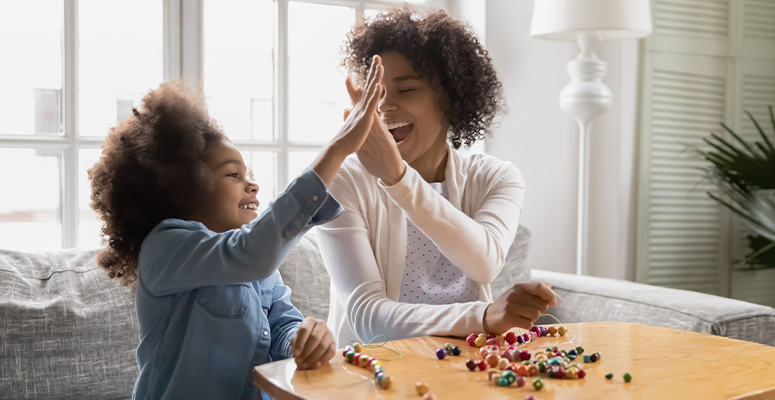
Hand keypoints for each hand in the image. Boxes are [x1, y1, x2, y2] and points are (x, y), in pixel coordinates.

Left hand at [290, 317, 336, 369]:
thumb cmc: (302, 338)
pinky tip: (315, 364)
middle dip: (306, 352)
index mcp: (310, 321)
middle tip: (299, 361)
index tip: (295, 354)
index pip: (305, 330)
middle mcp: (321, 324)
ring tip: (305, 365)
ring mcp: (329, 333)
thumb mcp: (295, 338)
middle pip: (315, 338)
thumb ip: (295, 345)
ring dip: (313, 358)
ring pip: (323, 346)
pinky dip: (323, 359)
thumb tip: (297, 355)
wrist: (310, 338)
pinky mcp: (334, 343)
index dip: (300, 343)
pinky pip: (331, 352)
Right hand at [309, 56, 382, 185]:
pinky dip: (375, 94)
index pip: (367, 89)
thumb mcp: (349, 125)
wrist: (338, 148)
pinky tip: (379, 84)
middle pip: (369, 85)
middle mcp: (360, 106)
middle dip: (373, 70)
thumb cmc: (345, 140)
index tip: (374, 66)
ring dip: (375, 76)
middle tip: (377, 56)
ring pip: (370, 90)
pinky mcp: (365, 118)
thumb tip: (346, 109)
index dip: (371, 77)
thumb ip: (349, 116)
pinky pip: (371, 104)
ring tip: (379, 64)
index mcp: (359, 108)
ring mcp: (362, 111)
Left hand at [343, 73, 405, 185]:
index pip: (362, 111)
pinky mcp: (387, 140)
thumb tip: (352, 131)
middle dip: (364, 91)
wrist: (391, 175)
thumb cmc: (379, 162)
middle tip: (361, 75)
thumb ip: (358, 137)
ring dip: (373, 101)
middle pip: (369, 107)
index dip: (356, 97)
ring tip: (370, 83)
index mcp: (370, 129)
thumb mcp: (364, 148)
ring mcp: (382, 133)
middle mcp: (377, 128)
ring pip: (376, 113)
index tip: (350, 83)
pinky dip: (377, 119)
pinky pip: (381, 128)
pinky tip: (374, 110)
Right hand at [482, 282, 556, 333]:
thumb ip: (534, 290)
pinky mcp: (508, 317)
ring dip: (533, 318)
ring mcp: (511, 305)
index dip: (550, 295)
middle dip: (540, 310)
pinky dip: (527, 325)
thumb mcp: (519, 294)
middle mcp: (515, 294)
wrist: (488, 316)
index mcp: (519, 286)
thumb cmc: (508, 305)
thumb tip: (549, 286)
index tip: (553, 303)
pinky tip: (519, 322)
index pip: (539, 286)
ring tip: (523, 316)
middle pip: (541, 305)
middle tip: (529, 311)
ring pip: (536, 315)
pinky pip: (528, 324)